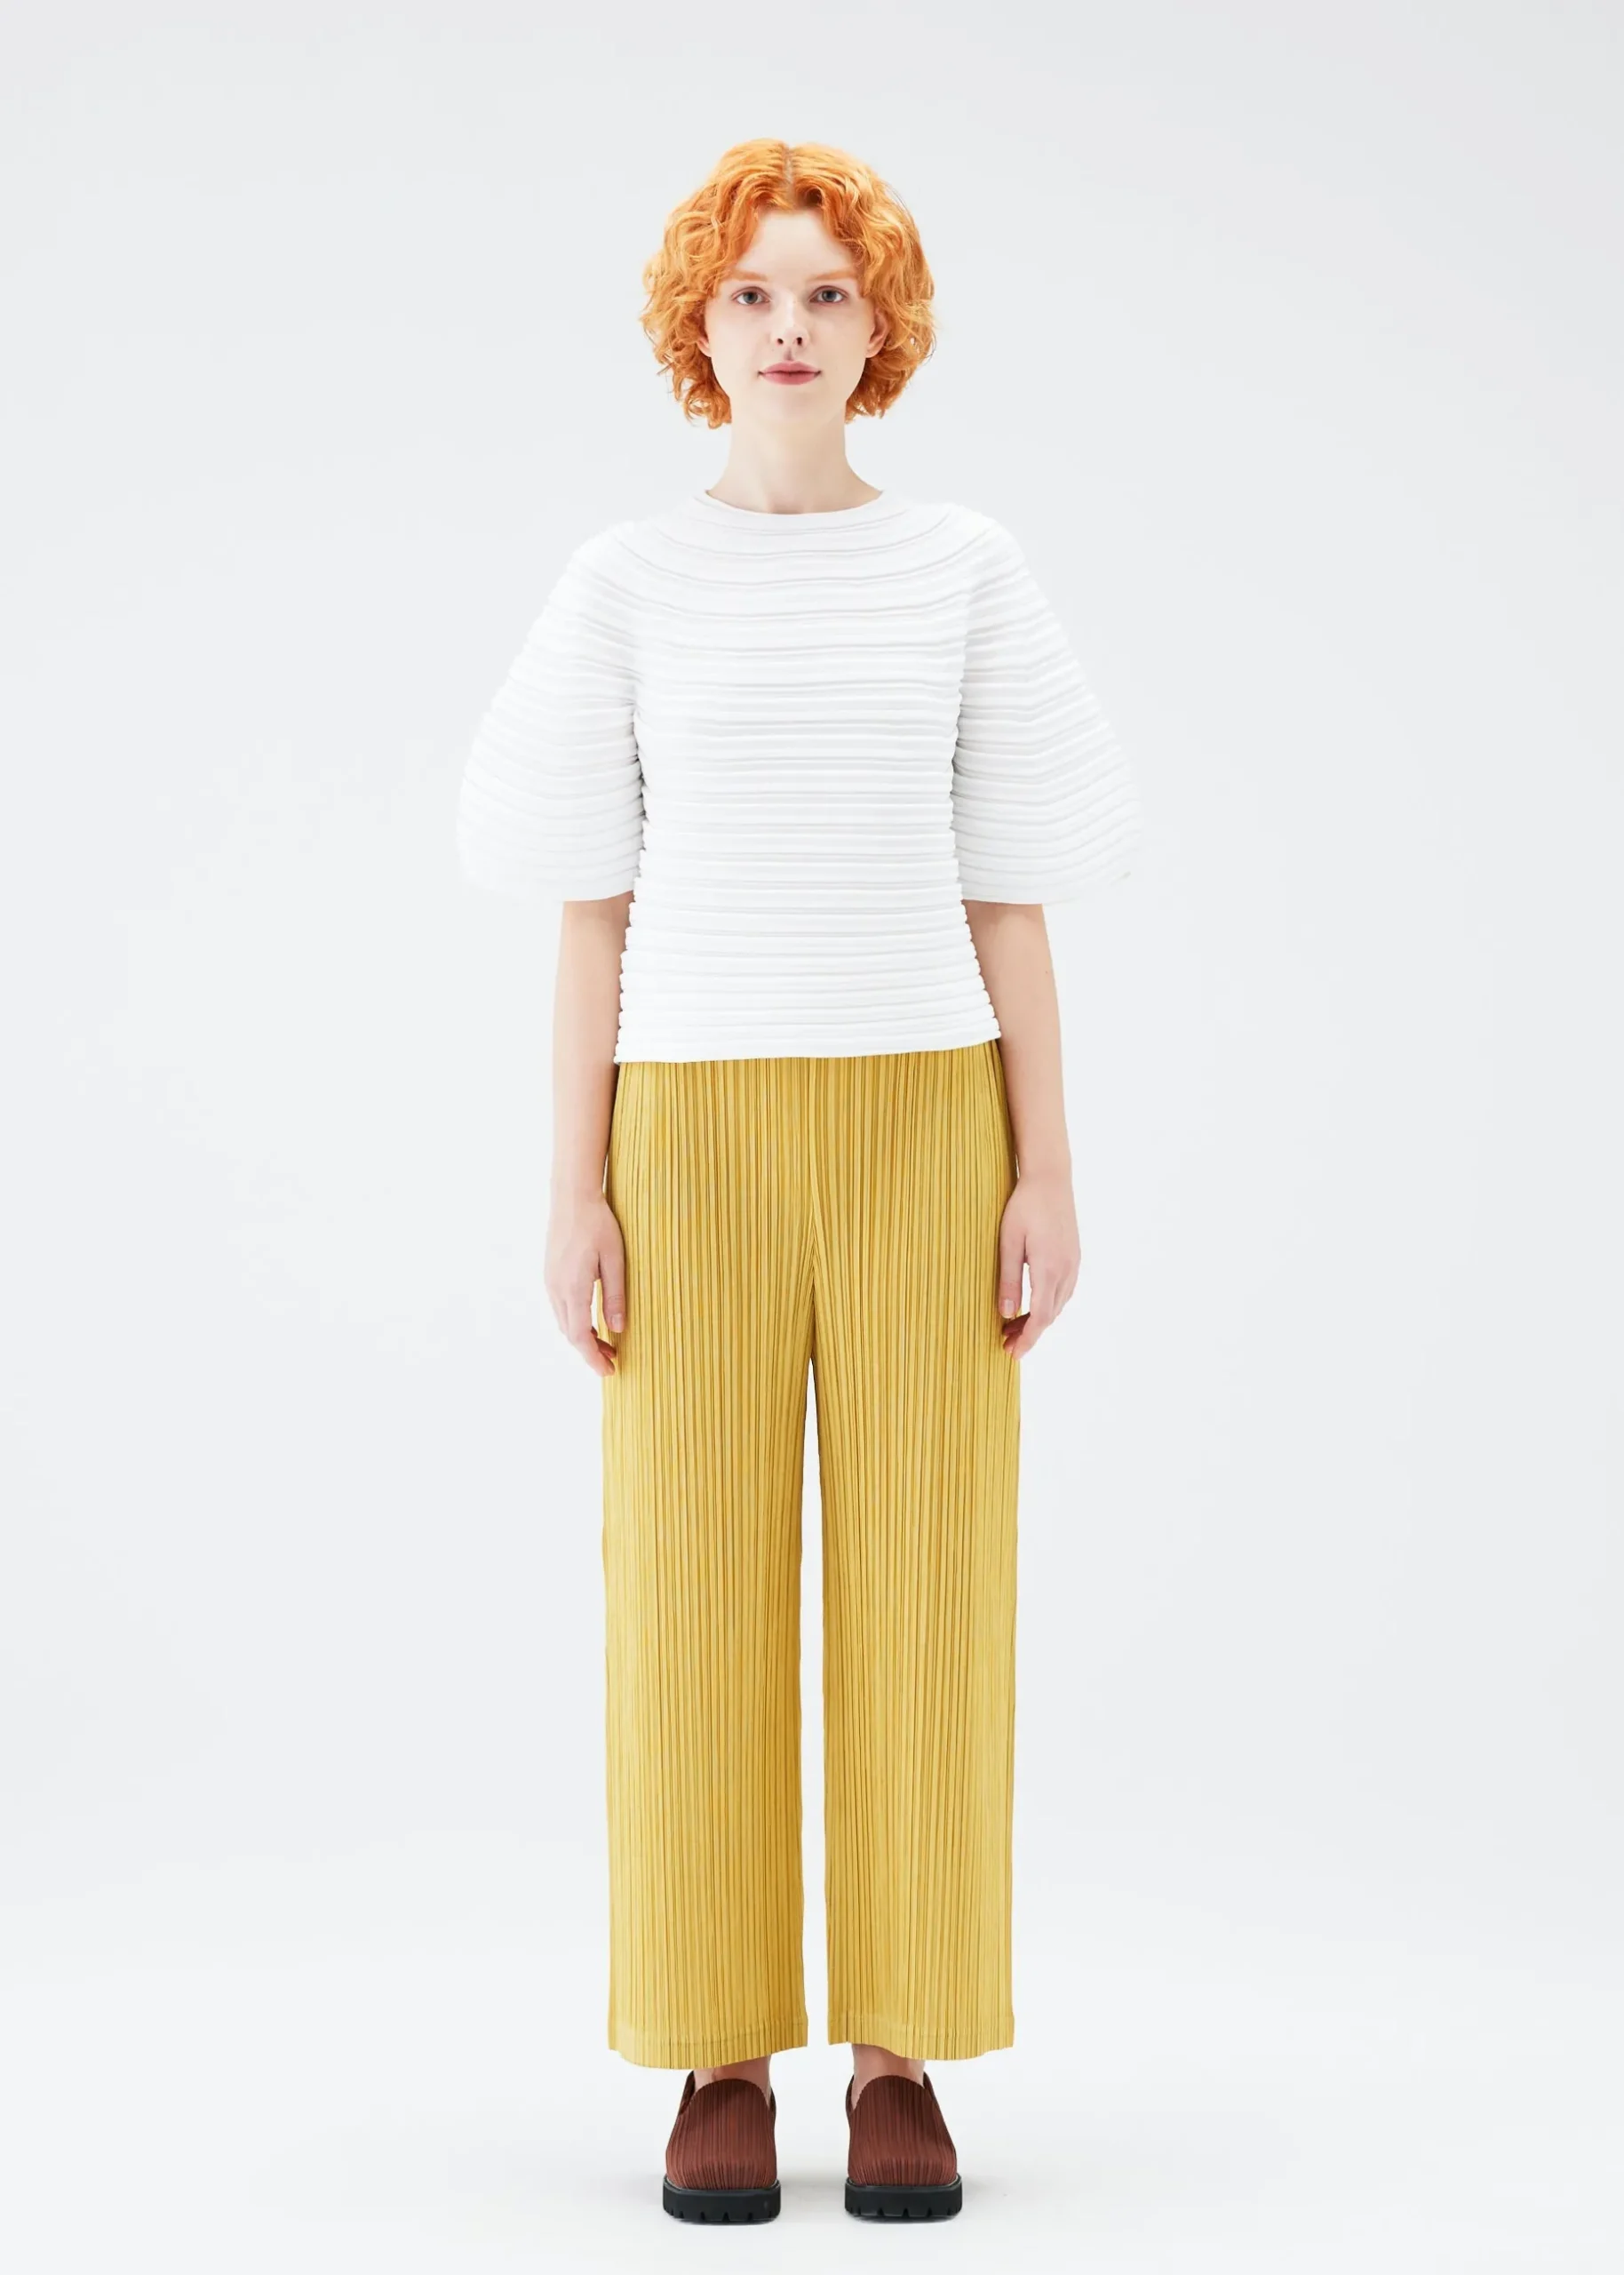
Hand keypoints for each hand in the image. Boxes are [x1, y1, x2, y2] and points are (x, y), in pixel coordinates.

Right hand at [546, 1192, 626, 1376]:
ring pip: (564, 1322)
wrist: (571, 1197)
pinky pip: (561, 1308)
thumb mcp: (614, 1260)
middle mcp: (556, 1289)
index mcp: (573, 1289)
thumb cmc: (597, 1224)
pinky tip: (591, 1321)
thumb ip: (615, 1295)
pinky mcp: (550, 1274)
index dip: (593, 1358)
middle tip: (612, 1362)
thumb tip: (617, 1329)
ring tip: (606, 1345)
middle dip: (590, 1352)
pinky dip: (575, 1322)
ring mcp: (550, 1281)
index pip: (581, 1337)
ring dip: (583, 1337)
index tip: (608, 1372)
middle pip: (570, 1334)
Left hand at [996, 1170, 1080, 1358]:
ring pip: (1058, 1305)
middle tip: (1005, 1344)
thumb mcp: (1009, 1242)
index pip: (1041, 1317)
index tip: (1013, 1354)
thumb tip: (1006, 1313)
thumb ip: (1009, 1279)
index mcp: (1049, 1268)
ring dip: (1039, 1320)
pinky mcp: (1074, 1257)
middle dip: (1029, 1333)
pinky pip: (1064, 1291)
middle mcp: (1066, 1270)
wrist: (1051, 1178)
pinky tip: (1032, 1304)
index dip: (1028, 1339)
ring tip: (1013, 1327)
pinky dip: (1048, 1305)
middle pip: (1051, 1315)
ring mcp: (1074, 1264)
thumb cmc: (1025, 1206)